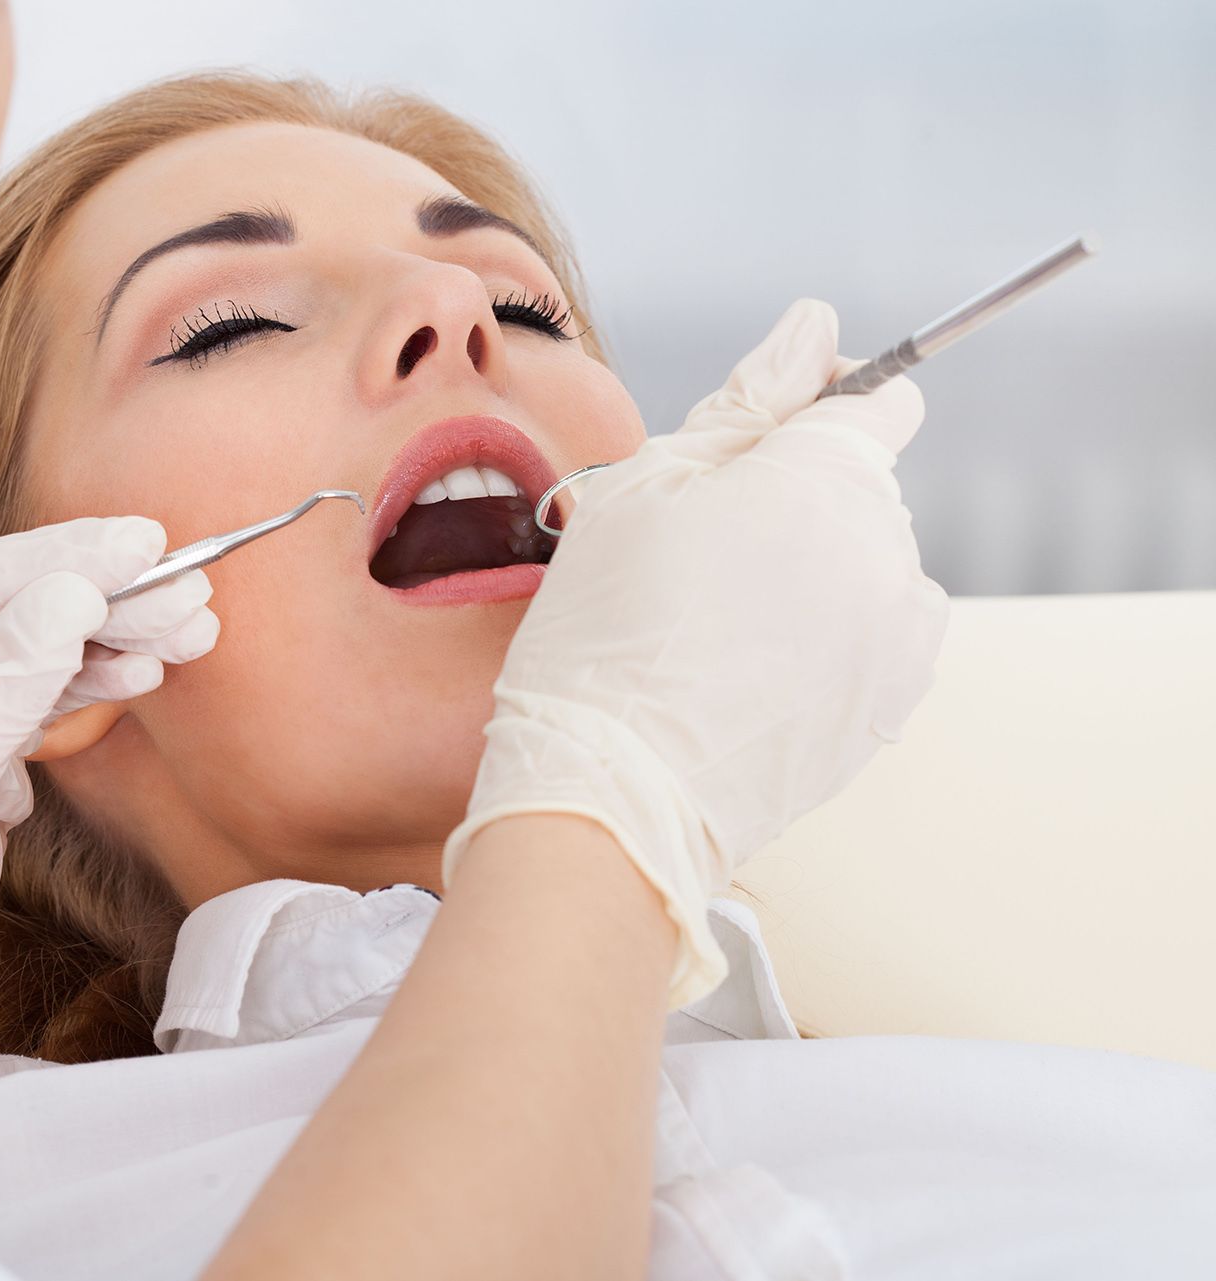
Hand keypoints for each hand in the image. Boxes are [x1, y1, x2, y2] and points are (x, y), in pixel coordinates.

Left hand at [0, 517, 217, 1143]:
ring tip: (192, 625)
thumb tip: (72, 594)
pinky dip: (95, 691)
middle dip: (102, 598)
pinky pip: (41, 712)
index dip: (59, 556)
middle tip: (189, 586)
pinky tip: (144, 672)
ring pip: (36, 659)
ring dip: (113, 640)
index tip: (141, 543)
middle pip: (11, 612)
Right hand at [443, 300, 946, 1006]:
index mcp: (827, 477)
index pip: (879, 398)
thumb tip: (813, 326)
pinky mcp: (890, 705)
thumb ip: (746, 400)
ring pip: (865, 562)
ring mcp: (898, 636)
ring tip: (714, 623)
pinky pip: (873, 635)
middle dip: (796, 496)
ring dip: (812, 569)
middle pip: (862, 485)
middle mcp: (887, 549)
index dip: (821, 401)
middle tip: (696, 553)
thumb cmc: (605, 634)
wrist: (610, 789)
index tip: (766, 435)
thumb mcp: (644, 486)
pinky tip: (748, 666)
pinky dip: (826, 636)